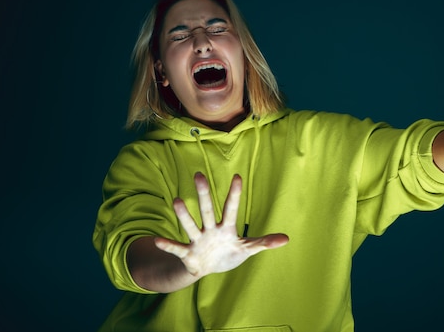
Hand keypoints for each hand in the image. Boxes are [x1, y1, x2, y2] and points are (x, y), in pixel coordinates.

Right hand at [154, 173, 288, 277]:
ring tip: (176, 200)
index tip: (237, 177)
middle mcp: (211, 230)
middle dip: (204, 194)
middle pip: (208, 210)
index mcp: (227, 228)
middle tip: (199, 175)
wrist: (207, 268)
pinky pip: (177, 248)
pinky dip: (167, 245)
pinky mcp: (188, 254)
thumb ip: (264, 242)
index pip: (231, 208)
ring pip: (191, 226)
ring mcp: (198, 240)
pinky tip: (157, 240)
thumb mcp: (247, 248)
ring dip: (184, 215)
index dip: (234, 194)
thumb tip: (287, 238)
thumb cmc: (229, 253)